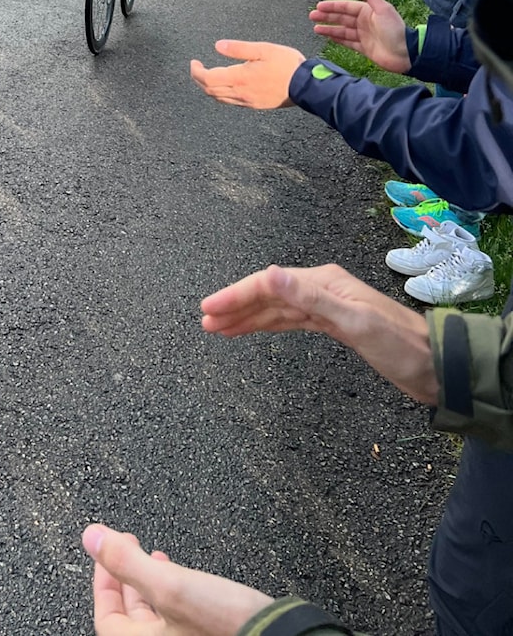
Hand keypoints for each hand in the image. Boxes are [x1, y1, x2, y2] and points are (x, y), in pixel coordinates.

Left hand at [83, 525, 271, 635]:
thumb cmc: (225, 624)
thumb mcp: (170, 586)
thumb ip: (128, 562)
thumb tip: (91, 537)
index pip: (106, 617)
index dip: (102, 581)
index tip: (106, 550)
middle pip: (131, 618)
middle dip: (128, 578)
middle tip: (129, 547)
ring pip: (156, 617)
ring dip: (152, 584)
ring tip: (156, 557)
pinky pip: (178, 618)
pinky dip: (174, 595)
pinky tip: (185, 577)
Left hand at [189, 41, 303, 108]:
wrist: (306, 86)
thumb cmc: (287, 65)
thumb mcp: (263, 49)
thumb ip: (238, 48)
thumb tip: (217, 46)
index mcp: (240, 78)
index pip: (208, 79)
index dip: (196, 71)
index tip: (194, 62)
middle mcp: (241, 93)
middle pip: (210, 90)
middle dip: (199, 79)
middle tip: (197, 68)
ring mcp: (247, 101)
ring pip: (219, 98)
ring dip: (209, 88)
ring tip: (207, 75)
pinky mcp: (255, 105)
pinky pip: (231, 102)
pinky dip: (221, 93)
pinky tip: (225, 85)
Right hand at [201, 264, 436, 404]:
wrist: (436, 367)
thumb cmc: (401, 346)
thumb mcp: (355, 323)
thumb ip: (311, 298)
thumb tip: (270, 274)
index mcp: (324, 282)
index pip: (268, 283)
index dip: (235, 295)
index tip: (207, 309)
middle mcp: (322, 289)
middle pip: (268, 294)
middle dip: (235, 306)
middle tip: (204, 321)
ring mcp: (327, 306)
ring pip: (276, 309)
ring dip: (247, 317)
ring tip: (218, 328)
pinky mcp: (332, 325)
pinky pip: (289, 321)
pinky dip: (267, 325)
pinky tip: (253, 329)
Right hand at [308, 0, 410, 72]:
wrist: (405, 53)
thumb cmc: (395, 30)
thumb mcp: (384, 8)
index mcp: (367, 12)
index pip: (346, 7)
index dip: (332, 6)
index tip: (318, 6)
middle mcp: (364, 22)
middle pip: (341, 18)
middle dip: (326, 16)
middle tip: (312, 16)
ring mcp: (363, 36)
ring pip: (342, 30)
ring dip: (329, 29)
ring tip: (315, 28)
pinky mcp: (363, 48)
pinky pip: (347, 42)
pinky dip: (337, 39)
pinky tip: (328, 38)